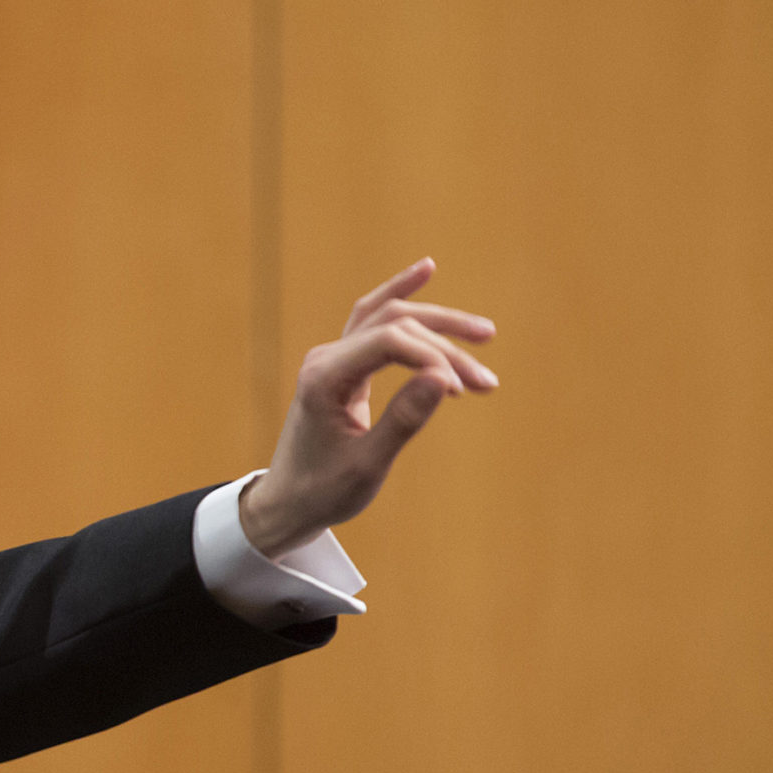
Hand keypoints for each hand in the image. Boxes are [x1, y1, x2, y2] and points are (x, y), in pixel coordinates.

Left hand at [238, 257, 496, 557]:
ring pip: (389, 318)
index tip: (460, 391)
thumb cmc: (322, 491)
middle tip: (485, 381)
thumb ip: (402, 421)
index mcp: (322, 379)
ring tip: (485, 335)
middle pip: (395, 324)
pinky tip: (427, 270)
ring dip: (438, 324)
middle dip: (446, 345)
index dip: (432, 357)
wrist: (286, 503)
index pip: (388, 341)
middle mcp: (325, 359)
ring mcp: (331, 358)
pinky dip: (401, 297)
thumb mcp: (366, 466)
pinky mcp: (342, 365)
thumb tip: (442, 378)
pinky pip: (373, 321)